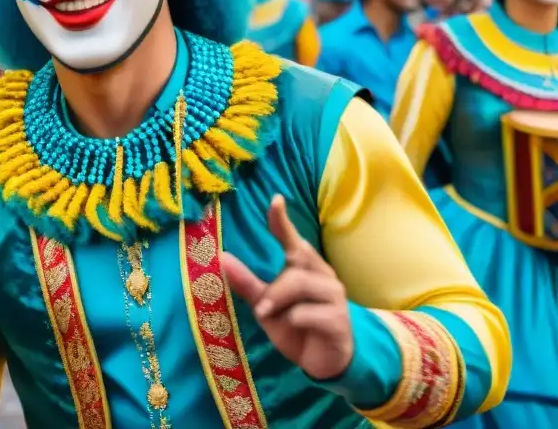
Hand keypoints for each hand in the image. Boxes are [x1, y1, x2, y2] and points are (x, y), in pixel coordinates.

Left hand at [222, 195, 352, 380]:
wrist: (325, 362)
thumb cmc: (295, 326)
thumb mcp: (266, 305)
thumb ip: (247, 283)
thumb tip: (221, 257)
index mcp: (305, 267)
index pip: (294, 238)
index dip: (283, 220)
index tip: (275, 200)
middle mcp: (323, 275)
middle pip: (296, 256)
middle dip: (275, 282)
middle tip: (261, 307)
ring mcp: (334, 296)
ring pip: (299, 283)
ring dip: (278, 301)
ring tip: (271, 318)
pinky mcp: (339, 320)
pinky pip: (308, 313)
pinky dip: (293, 321)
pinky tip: (296, 329)